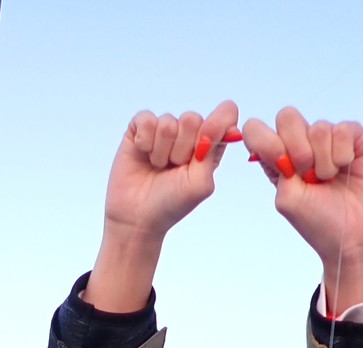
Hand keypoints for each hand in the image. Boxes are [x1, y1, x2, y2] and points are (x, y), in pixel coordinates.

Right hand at [81, 100, 239, 312]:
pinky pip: (146, 119)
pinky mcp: (140, 129)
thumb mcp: (200, 184)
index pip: (225, 114)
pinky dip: (145, 141)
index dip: (218, 122)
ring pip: (167, 122)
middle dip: (182, 148)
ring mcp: (163, 130)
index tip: (206, 141)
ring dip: (161, 151)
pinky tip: (144, 155)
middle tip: (174, 168)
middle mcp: (187, 135)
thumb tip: (225, 123)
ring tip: (157, 167)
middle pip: (192, 117)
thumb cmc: (171, 204)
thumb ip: (213, 152)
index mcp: (209, 146)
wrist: (137, 218)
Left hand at [242, 111, 362, 315]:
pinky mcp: (354, 139)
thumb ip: (275, 165)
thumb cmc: (319, 223)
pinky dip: (342, 152)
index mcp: (277, 160)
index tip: (280, 164)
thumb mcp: (287, 199)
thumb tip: (279, 137)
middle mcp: (302, 145)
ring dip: (324, 160)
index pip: (256, 129)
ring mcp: (328, 140)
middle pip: (287, 116)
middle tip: (307, 175)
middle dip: (297, 147)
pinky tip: (346, 168)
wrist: (354, 239)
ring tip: (329, 180)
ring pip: (319, 126)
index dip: (265, 140)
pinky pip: (344, 129)